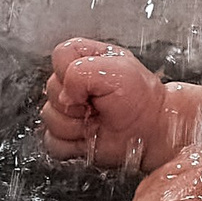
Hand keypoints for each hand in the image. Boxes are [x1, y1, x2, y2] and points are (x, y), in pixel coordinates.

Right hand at [41, 39, 172, 170]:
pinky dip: (71, 144)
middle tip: (98, 104)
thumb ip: (81, 73)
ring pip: (49, 117)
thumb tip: (64, 94)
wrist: (152, 129)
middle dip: (75, 102)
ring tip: (97, 121)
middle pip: (50, 89)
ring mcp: (69, 111)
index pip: (59, 56)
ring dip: (74, 125)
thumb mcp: (116, 70)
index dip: (71, 72)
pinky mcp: (68, 136)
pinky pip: (52, 142)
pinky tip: (89, 137)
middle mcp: (73, 83)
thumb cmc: (140, 96)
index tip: (93, 83)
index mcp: (84, 59)